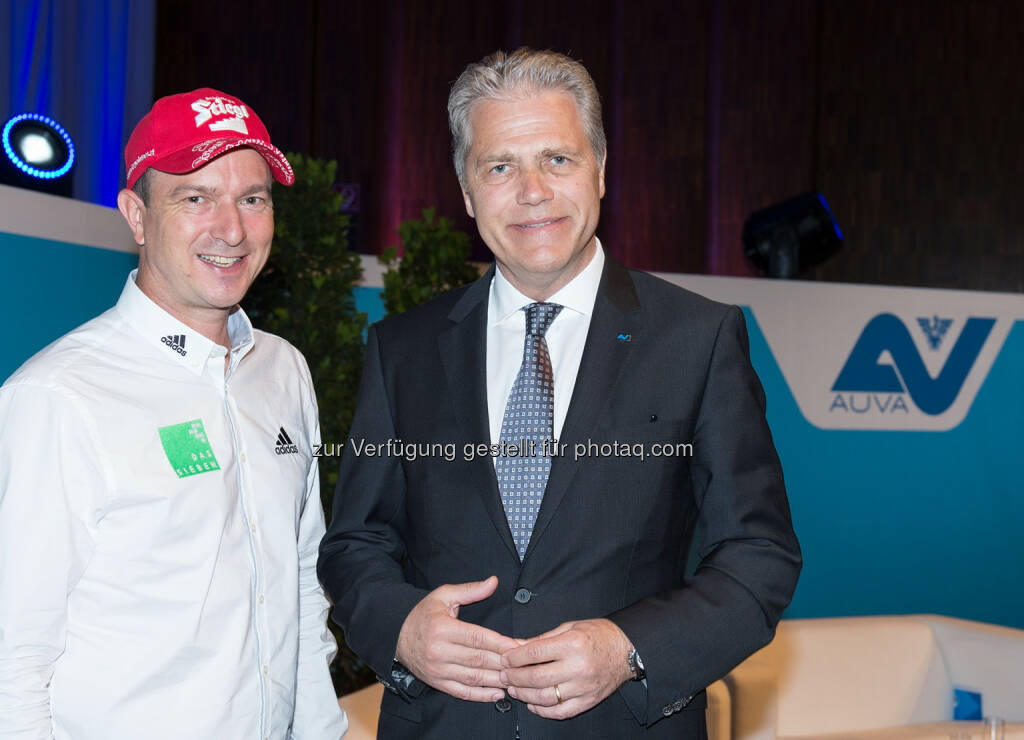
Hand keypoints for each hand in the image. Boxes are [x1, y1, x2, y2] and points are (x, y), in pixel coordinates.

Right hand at [395, 576, 520, 701]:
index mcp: (443, 628)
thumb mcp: (443, 596)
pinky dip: (480, 695)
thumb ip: (470, 590)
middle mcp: (439, 651)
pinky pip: (461, 692)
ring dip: (496, 680)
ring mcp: (437, 670)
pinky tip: (497, 694)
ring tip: (516, 680)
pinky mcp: (436, 683)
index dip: (500, 643)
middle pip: (478, 659)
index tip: (519, 646)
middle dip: (503, 663)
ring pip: (472, 678)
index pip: (477, 638)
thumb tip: (493, 581)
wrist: (396, 635)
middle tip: (523, 665)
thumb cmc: (423, 614)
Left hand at [500, 618, 633, 719]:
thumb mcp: (569, 627)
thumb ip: (542, 639)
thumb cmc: (598, 634)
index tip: (505, 659)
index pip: (535, 653)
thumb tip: (517, 646)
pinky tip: (532, 704)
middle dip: (514, 677)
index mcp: (572, 644)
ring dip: (525, 695)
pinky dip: (543, 711)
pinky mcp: (589, 700)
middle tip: (503, 675)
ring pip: (546, 697)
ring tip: (513, 689)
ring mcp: (584, 686)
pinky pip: (561, 711)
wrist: (627, 649)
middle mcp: (578, 667)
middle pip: (537, 677)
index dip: (515, 657)